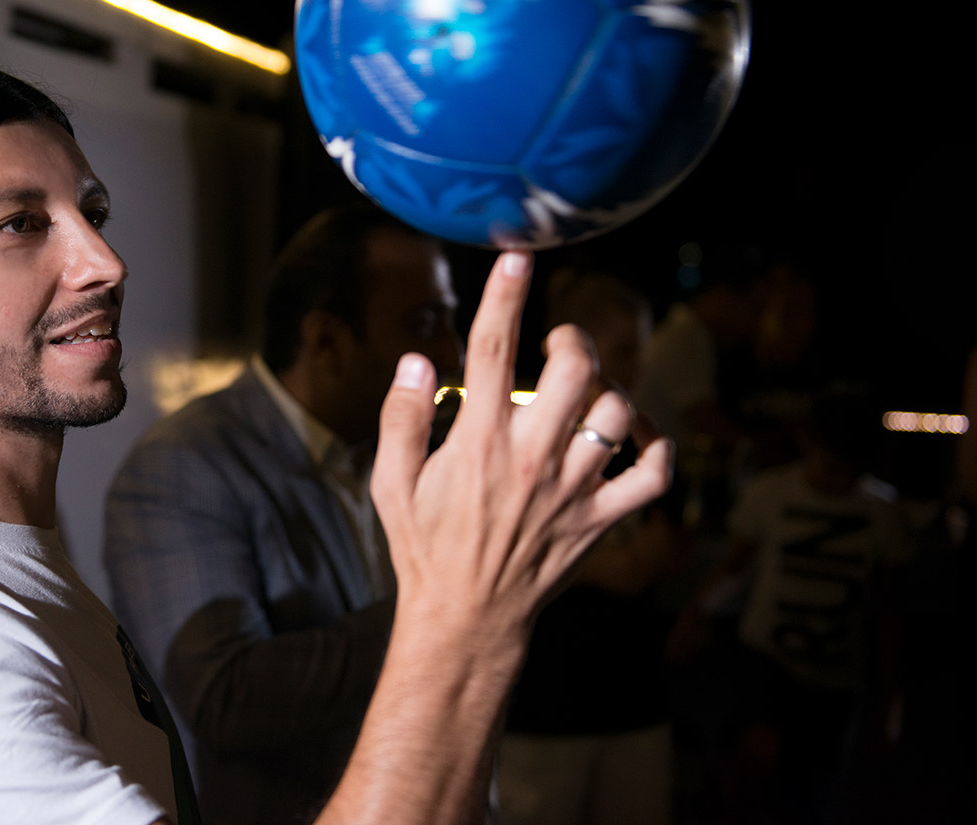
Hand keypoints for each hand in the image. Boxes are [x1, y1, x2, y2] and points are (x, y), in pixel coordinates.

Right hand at [371, 250, 672, 635]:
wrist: (467, 619)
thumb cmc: (425, 547)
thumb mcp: (390, 483)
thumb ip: (402, 419)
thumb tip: (414, 361)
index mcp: (478, 442)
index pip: (492, 351)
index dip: (505, 296)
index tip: (517, 258)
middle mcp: (532, 458)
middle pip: (577, 370)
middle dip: (574, 339)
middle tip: (560, 344)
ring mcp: (573, 490)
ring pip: (617, 415)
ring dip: (608, 393)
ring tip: (589, 396)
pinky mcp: (601, 520)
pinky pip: (653, 476)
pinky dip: (657, 449)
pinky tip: (635, 437)